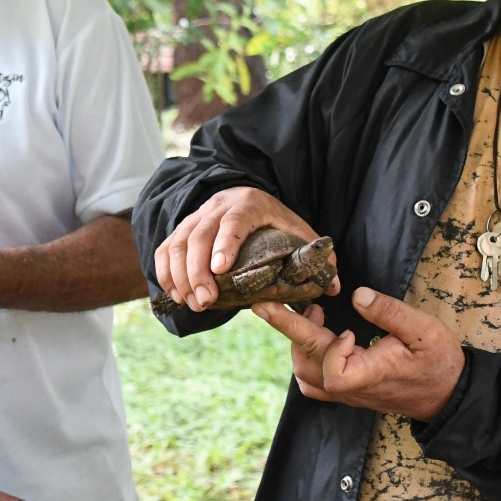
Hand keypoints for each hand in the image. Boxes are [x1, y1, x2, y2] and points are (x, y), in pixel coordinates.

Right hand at [154, 186, 339, 311]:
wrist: (248, 198)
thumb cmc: (275, 221)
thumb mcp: (298, 232)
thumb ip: (318, 257)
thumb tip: (335, 286)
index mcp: (250, 204)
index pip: (234, 220)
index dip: (225, 244)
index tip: (220, 269)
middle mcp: (219, 205)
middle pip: (199, 234)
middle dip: (197, 271)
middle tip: (205, 301)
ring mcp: (197, 215)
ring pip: (178, 242)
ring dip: (180, 276)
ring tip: (192, 303)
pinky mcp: (182, 228)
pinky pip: (165, 248)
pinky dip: (164, 272)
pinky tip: (174, 294)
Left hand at [252, 287, 464, 421]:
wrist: (447, 393)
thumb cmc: (438, 361)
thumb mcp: (423, 329)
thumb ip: (389, 312)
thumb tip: (358, 295)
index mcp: (371, 375)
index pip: (333, 374)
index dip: (333, 350)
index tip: (349, 331)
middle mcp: (353, 388)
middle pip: (308, 367)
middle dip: (293, 330)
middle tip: (293, 300)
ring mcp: (348, 392)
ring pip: (306, 375)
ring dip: (300, 344)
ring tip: (314, 314)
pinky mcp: (349, 390)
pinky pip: (315, 382)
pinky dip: (307, 358)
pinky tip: (319, 336)